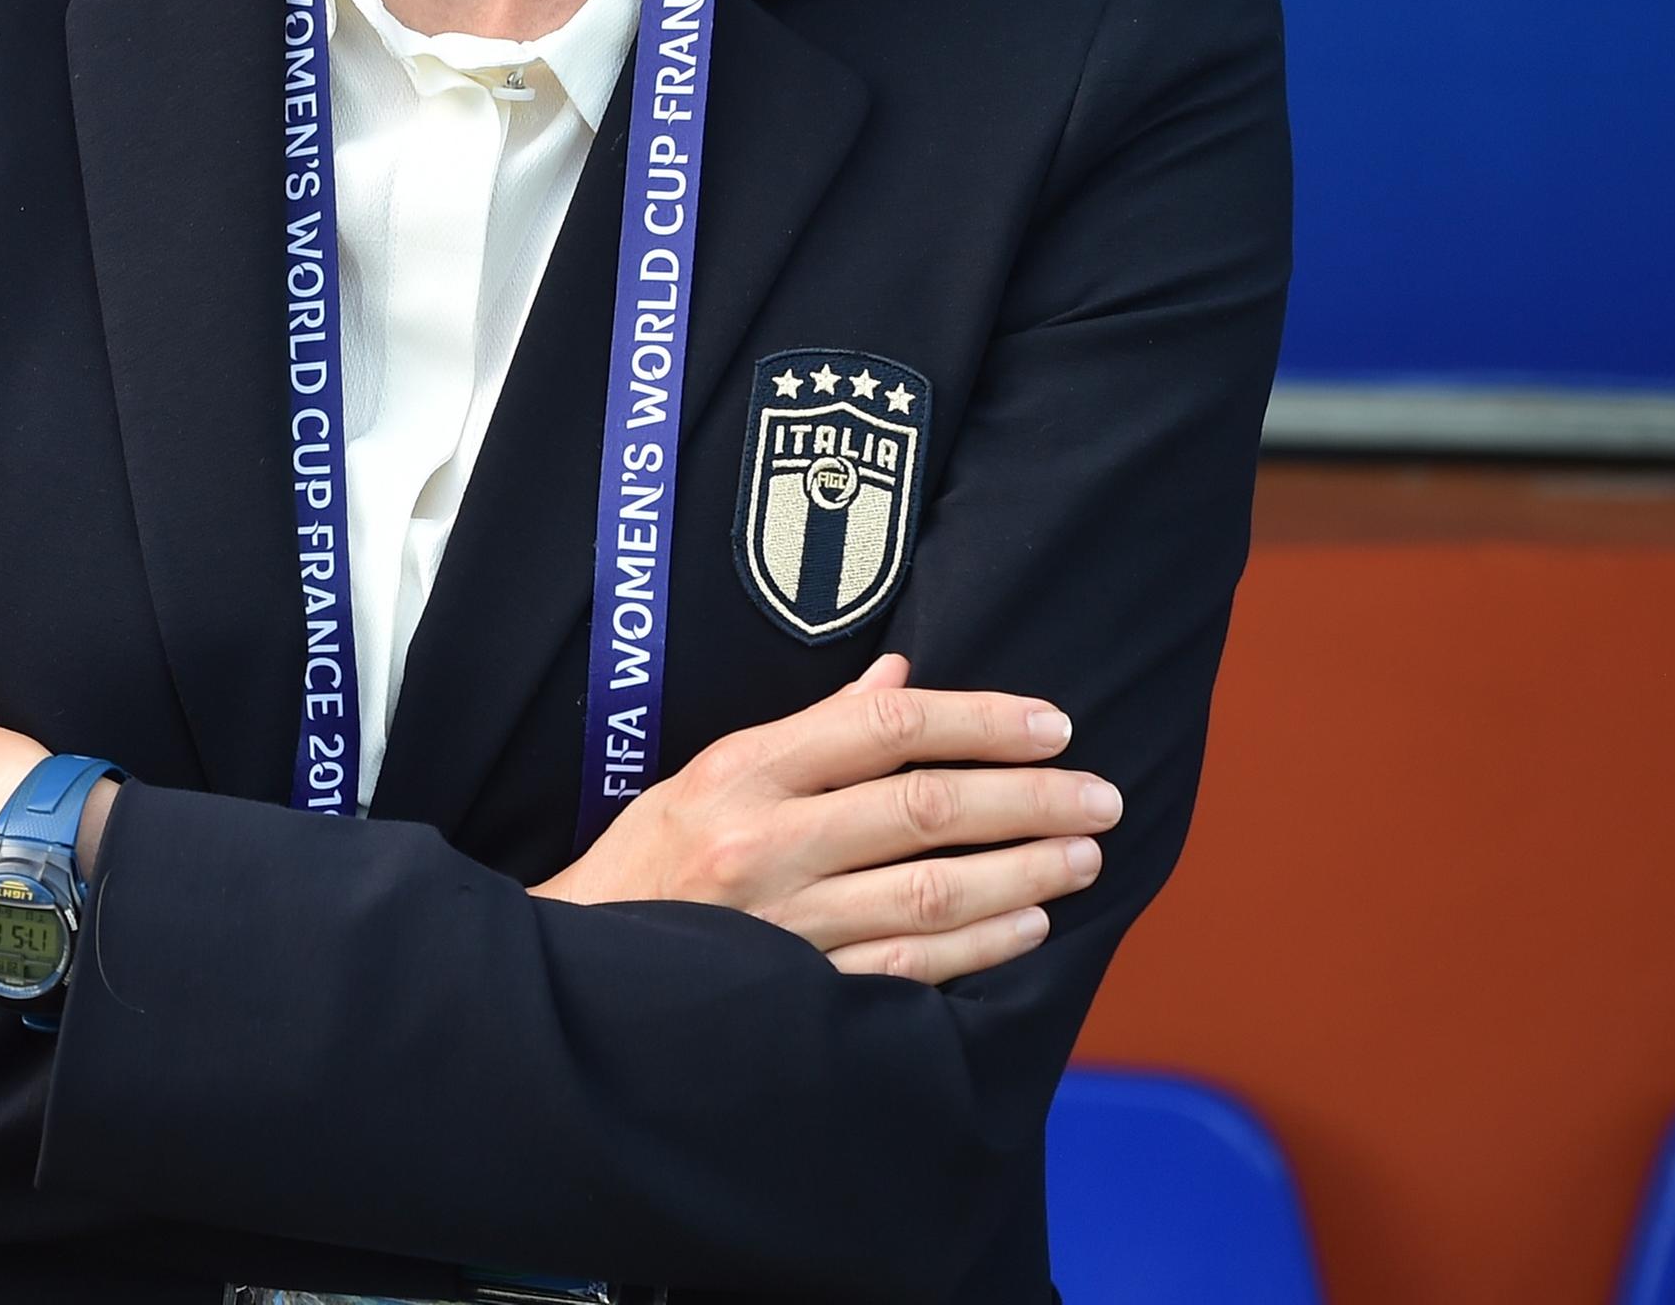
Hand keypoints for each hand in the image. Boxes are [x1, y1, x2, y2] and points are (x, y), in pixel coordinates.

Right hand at [534, 656, 1117, 981]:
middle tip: (1099, 794)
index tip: (1051, 725)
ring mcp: (784, 924)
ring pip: (930, 892)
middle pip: (922, 808)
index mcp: (741, 773)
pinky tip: (1029, 925)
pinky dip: (981, 946)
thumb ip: (810, 731)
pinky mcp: (798, 994)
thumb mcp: (706, 774)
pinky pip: (910, 968)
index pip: (881, 727)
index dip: (978, 720)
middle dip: (1028, 798)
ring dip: (1023, 872)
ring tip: (1083, 855)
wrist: (576, 970)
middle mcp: (763, 843)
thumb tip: (898, 680)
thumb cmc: (646, 865)